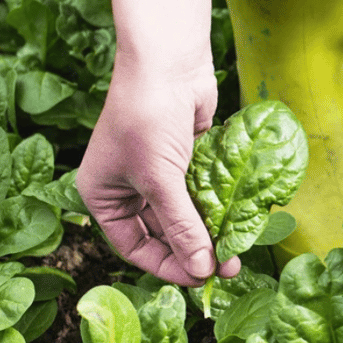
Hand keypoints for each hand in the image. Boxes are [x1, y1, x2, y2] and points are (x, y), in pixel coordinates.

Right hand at [77, 58, 240, 286]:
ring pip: (186, 214)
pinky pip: (203, 193)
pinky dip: (218, 207)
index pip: (134, 246)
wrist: (169, 63)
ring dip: (210, 232)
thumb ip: (182, 226)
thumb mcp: (161, 179)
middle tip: (225, 268)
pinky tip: (238, 222)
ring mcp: (159, 172)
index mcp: (104, 195)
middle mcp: (129, 186)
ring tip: (237, 251)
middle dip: (194, 250)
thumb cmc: (148, 117)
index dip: (166, 265)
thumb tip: (202, 268)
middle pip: (163, 233)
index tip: (199, 279)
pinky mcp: (187, 158)